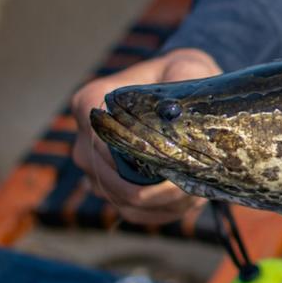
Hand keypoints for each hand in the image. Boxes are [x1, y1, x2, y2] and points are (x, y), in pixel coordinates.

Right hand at [70, 47, 221, 224]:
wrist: (179, 94)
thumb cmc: (179, 77)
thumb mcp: (187, 68)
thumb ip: (185, 78)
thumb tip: (179, 111)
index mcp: (91, 103)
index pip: (100, 141)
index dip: (137, 160)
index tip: (176, 164)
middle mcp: (84, 140)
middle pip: (111, 181)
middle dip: (156, 191)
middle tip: (194, 186)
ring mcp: (95, 169)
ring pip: (123, 202)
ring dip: (163, 204)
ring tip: (197, 192)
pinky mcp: (113, 190)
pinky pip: (133, 214)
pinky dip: (162, 213)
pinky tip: (188, 201)